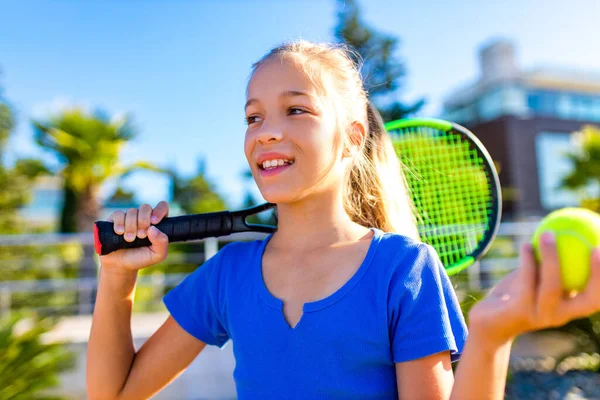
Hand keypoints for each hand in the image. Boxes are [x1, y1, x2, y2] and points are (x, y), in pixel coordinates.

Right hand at [99, 201, 169, 271]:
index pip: (162, 206)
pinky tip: (119, 233)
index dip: (159, 211)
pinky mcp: (116, 219)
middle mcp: (143, 217)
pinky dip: (119, 223)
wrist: (120, 265)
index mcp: (157, 223)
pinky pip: (118, 214)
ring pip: (132, 211)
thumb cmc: (141, 258)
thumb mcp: (157, 255)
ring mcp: (129, 217)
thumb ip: (162, 242)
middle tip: (141, 236)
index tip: (154, 222)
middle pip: (145, 207)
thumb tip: (153, 228)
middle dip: (143, 221)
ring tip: (129, 239)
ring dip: (131, 226)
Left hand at [468, 232, 599, 344]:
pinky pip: (526, 282)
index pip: (597, 297)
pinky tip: (525, 245)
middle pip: (589, 301)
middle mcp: (560, 316)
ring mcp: (540, 316)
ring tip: (548, 234)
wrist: (487, 323)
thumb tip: (564, 231)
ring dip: (551, 257)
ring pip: (552, 287)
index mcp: (570, 308)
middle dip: (598, 277)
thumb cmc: (515, 295)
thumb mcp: (536, 279)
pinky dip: (527, 261)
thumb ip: (550, 264)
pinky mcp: (519, 312)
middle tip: (593, 247)